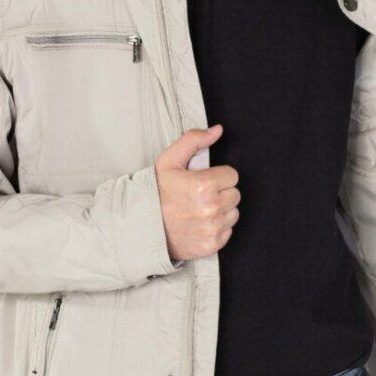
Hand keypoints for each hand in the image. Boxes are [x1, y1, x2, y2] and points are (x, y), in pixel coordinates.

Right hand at [154, 124, 240, 261]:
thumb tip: (217, 130)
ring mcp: (211, 228)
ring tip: (199, 209)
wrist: (140, 226)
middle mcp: (210, 209)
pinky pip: (227, 231)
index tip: (204, 180)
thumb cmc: (155, 192)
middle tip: (200, 195)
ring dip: (221, 210)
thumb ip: (194, 140)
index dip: (218, 176)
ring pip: (233, 213)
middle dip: (221, 192)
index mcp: (203, 185)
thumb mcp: (169, 160)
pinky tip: (199, 223)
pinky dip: (217, 228)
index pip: (232, 175)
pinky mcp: (211, 245)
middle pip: (235, 194)